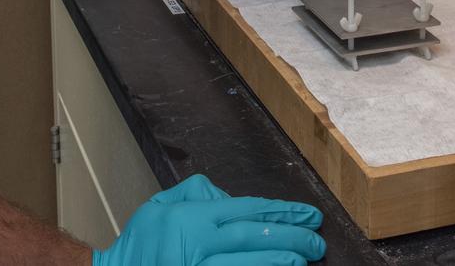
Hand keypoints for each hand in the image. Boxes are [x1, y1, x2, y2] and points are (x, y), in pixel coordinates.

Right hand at [92, 174, 324, 265]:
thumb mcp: (158, 208)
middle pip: (252, 237)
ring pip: (247, 265)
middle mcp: (195, 245)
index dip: (278, 211)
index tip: (305, 213)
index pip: (243, 209)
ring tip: (305, 258)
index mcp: (188, 218)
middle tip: (316, 239)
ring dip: (279, 261)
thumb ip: (194, 194)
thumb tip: (226, 196)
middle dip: (289, 236)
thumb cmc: (138, 248)